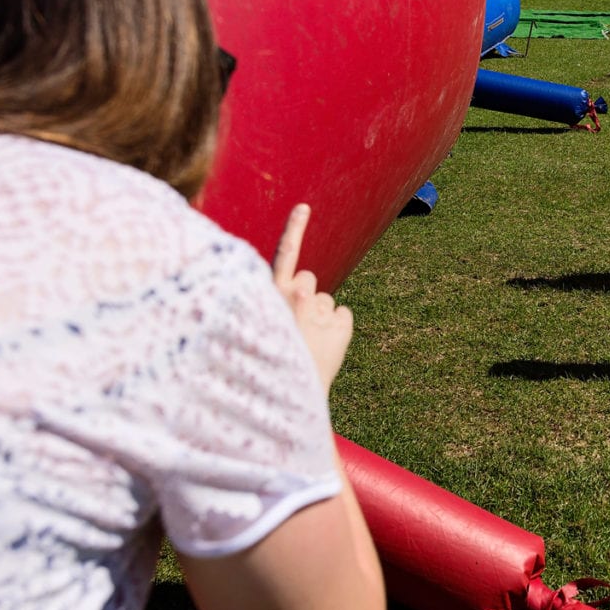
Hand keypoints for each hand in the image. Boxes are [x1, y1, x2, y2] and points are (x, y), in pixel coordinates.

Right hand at [272, 204, 352, 391]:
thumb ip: (280, 303)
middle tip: (295, 328)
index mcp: (269, 294)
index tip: (305, 207)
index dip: (294, 230)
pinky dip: (338, 330)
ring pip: (327, 301)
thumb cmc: (269, 363)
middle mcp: (294, 297)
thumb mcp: (264, 328)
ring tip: (306, 346)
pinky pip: (344, 315)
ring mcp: (320, 311)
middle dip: (307, 295)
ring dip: (320, 318)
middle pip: (310, 279)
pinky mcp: (342, 325)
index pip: (284, 255)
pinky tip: (324, 349)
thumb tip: (303, 287)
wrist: (285, 402)